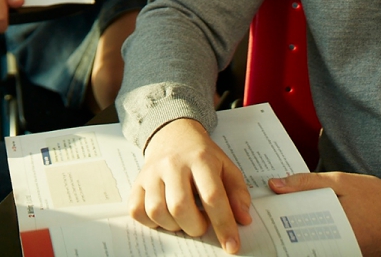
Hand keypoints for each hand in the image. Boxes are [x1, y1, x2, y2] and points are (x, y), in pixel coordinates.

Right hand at [129, 118, 251, 253]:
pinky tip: (165, 215)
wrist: (174, 134)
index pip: (212, 196)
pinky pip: (137, 211)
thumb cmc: (202, 154)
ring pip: (157, 211)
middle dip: (195, 226)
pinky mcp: (138, 181)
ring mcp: (152, 172)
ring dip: (173, 225)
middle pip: (180, 206)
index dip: (223, 225)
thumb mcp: (226, 166)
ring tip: (184, 217)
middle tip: (202, 224)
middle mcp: (173, 164)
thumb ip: (238, 193)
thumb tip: (243, 219)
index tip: (231, 245)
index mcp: (200, 159)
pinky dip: (151, 222)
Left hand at [270, 172, 380, 256]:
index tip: (263, 211)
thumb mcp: (342, 182)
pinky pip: (324, 248)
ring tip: (287, 222)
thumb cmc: (377, 198)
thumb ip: (307, 183)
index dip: (277, 218)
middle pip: (300, 239)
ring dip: (299, 234)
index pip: (294, 226)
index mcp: (331, 226)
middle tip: (272, 218)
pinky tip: (309, 228)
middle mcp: (335, 246)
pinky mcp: (347, 256)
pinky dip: (315, 239)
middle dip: (286, 228)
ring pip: (310, 245)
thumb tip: (275, 185)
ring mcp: (342, 253)